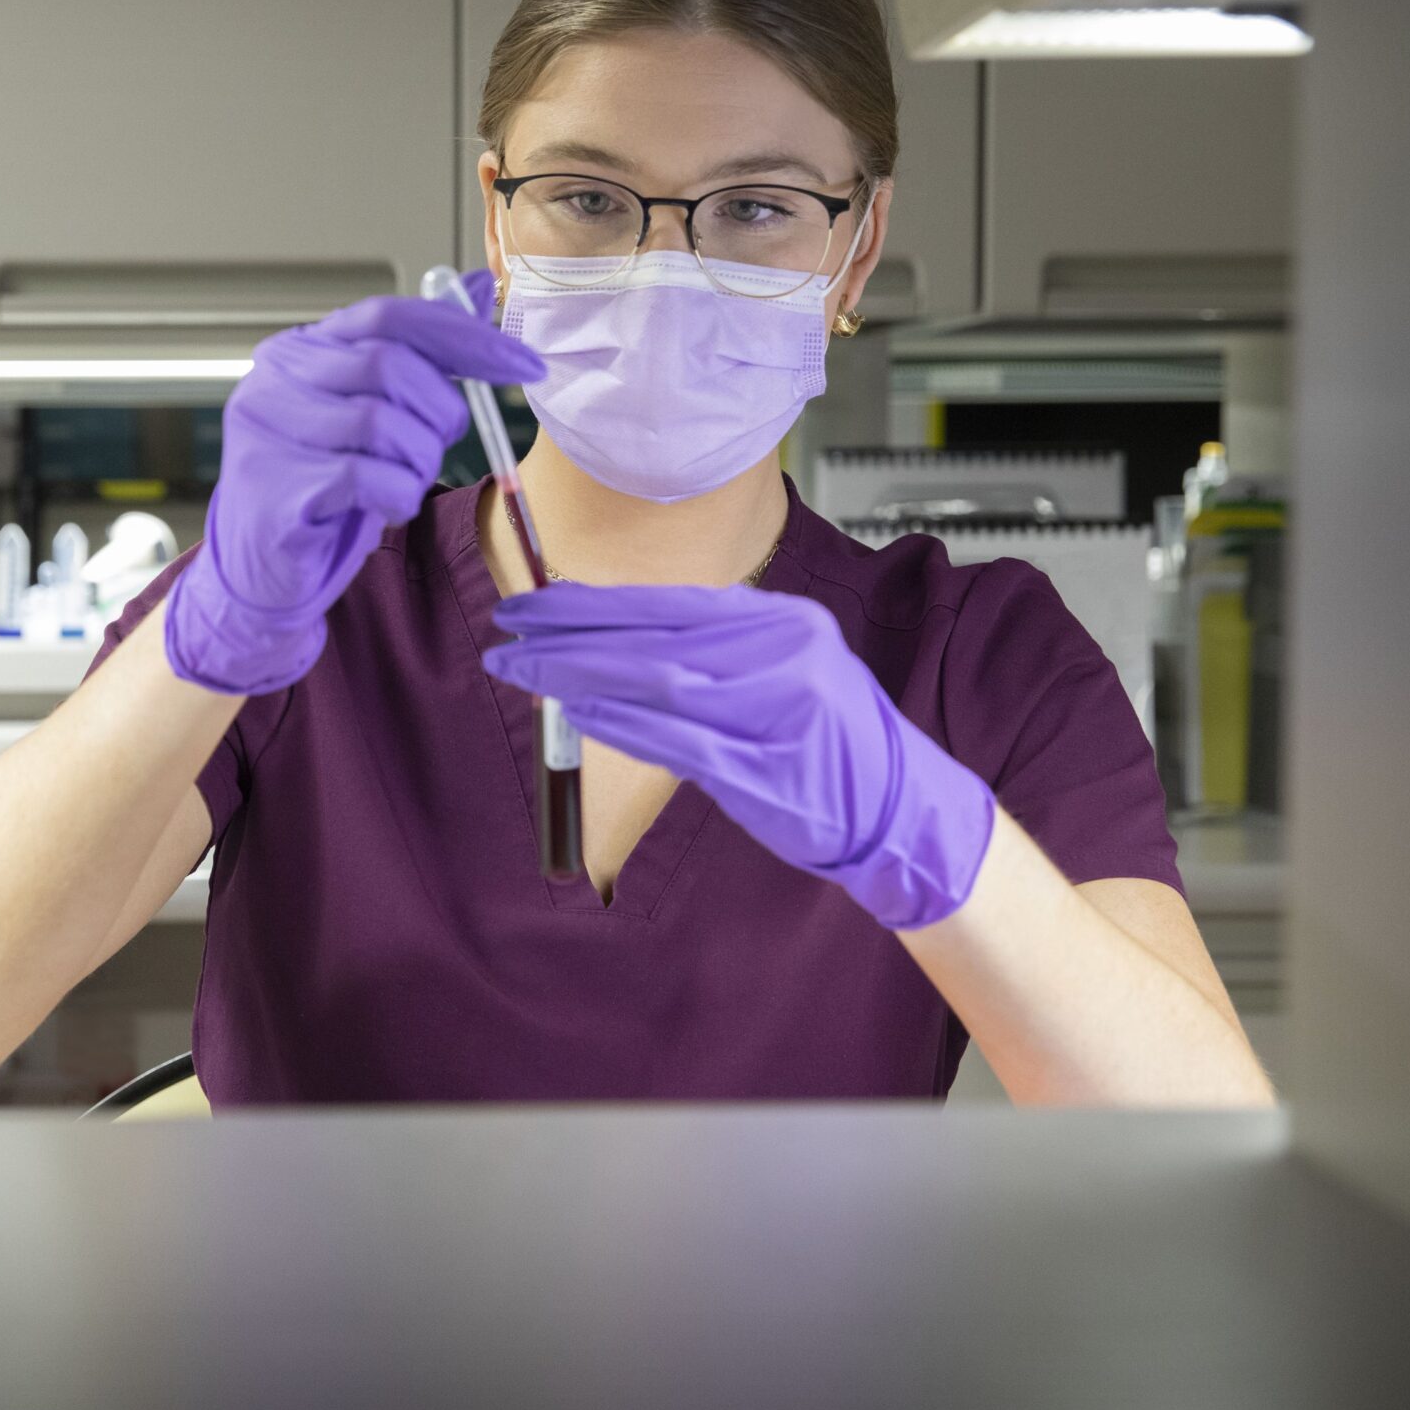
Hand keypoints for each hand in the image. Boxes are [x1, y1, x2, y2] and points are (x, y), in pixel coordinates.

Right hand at [169, 280, 540, 693]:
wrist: (260, 569)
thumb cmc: (320, 485)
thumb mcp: (370, 411)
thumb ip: (418, 354)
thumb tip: (478, 290)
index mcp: (300, 349)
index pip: (391, 317)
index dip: (466, 338)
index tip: (524, 365)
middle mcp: (274, 379)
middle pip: (388, 366)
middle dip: (441, 410)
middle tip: (442, 444)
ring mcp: (266, 433)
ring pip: (381, 424)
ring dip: (418, 461)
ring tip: (405, 480)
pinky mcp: (274, 490)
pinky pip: (365, 478)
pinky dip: (398, 496)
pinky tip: (387, 506)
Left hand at [483, 582, 995, 928]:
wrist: (901, 807)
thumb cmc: (833, 742)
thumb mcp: (781, 670)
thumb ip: (711, 653)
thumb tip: (616, 645)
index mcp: (781, 622)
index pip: (669, 602)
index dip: (593, 603)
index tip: (535, 604)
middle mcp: (780, 654)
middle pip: (654, 636)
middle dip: (570, 635)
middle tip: (508, 633)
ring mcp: (775, 711)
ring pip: (658, 682)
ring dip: (580, 676)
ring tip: (523, 670)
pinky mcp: (765, 769)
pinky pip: (678, 742)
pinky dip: (623, 726)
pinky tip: (578, 717)